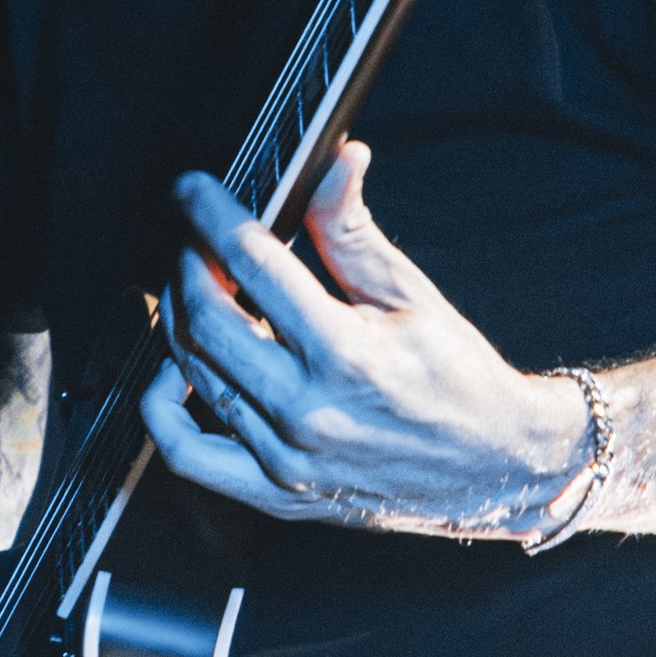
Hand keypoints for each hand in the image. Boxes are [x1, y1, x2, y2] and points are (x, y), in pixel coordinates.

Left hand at [139, 145, 589, 537]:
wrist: (494, 466)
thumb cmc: (459, 381)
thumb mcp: (412, 292)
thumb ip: (352, 230)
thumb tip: (333, 164)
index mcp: (347, 353)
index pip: (252, 264)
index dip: (210, 215)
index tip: (193, 191)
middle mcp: (308, 411)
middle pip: (207, 319)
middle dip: (190, 264)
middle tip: (198, 241)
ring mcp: (288, 458)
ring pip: (192, 375)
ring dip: (180, 319)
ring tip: (196, 289)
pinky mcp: (278, 492)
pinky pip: (190, 454)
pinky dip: (162, 409)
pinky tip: (173, 373)